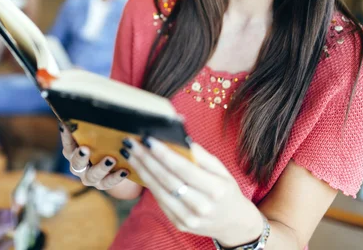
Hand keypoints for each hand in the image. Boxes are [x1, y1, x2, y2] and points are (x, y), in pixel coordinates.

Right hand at [59, 123, 129, 189]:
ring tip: (110, 159)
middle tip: (85, 149)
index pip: (67, 143)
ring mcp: (89, 177)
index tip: (64, 126)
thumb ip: (93, 125)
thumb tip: (95, 105)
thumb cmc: (102, 142)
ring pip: (92, 175)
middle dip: (80, 156)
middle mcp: (78, 166)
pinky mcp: (102, 184)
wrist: (116, 161)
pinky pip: (108, 183)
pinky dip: (116, 177)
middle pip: (76, 162)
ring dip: (101, 167)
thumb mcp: (97, 133)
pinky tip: (124, 170)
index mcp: (73, 151)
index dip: (65, 136)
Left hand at [123, 137, 262, 245]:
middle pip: (167, 179)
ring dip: (142, 170)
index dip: (163, 153)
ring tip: (130, 154)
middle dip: (146, 159)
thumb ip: (201, 155)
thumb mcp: (221, 170)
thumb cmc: (225, 190)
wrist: (232, 222)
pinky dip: (148, 184)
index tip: (148, 139)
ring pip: (159, 191)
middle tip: (131, 143)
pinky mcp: (180, 224)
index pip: (183, 168)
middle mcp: (202, 206)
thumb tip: (179, 138)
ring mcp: (189, 219)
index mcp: (216, 189)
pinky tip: (139, 169)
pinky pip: (160, 201)